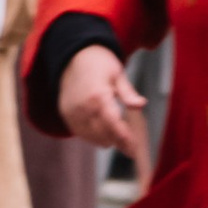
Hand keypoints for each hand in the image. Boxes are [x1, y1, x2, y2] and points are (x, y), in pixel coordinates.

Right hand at [58, 44, 149, 167]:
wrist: (72, 57)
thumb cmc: (99, 63)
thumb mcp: (118, 73)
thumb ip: (128, 93)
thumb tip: (141, 105)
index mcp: (98, 94)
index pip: (112, 122)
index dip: (123, 137)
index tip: (134, 147)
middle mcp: (83, 106)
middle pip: (103, 133)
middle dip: (118, 142)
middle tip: (132, 150)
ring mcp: (72, 112)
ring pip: (92, 137)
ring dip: (107, 141)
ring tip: (121, 143)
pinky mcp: (66, 115)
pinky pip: (81, 133)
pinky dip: (93, 137)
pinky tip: (105, 137)